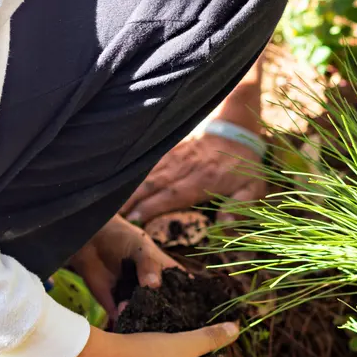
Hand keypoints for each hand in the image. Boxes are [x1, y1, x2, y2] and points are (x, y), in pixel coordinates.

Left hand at [68, 215, 182, 320]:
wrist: (90, 241)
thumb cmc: (123, 238)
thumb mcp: (140, 247)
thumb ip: (148, 265)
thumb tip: (153, 286)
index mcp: (167, 276)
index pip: (184, 292)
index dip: (191, 302)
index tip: (195, 313)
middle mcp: (154, 291)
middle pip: (166, 308)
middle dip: (167, 316)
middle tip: (169, 322)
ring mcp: (136, 300)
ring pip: (145, 316)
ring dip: (146, 321)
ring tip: (147, 320)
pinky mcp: (117, 306)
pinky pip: (123, 318)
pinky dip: (125, 322)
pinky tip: (128, 320)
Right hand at [121, 133, 266, 223]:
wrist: (236, 131)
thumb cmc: (244, 166)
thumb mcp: (252, 189)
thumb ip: (240, 207)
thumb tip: (225, 226)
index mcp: (203, 179)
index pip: (173, 194)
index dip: (152, 206)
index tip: (134, 218)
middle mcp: (185, 167)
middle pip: (153, 185)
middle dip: (130, 200)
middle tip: (109, 215)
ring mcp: (174, 157)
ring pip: (146, 173)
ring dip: (126, 188)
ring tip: (105, 202)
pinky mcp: (168, 150)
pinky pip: (147, 163)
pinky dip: (131, 173)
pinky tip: (114, 182)